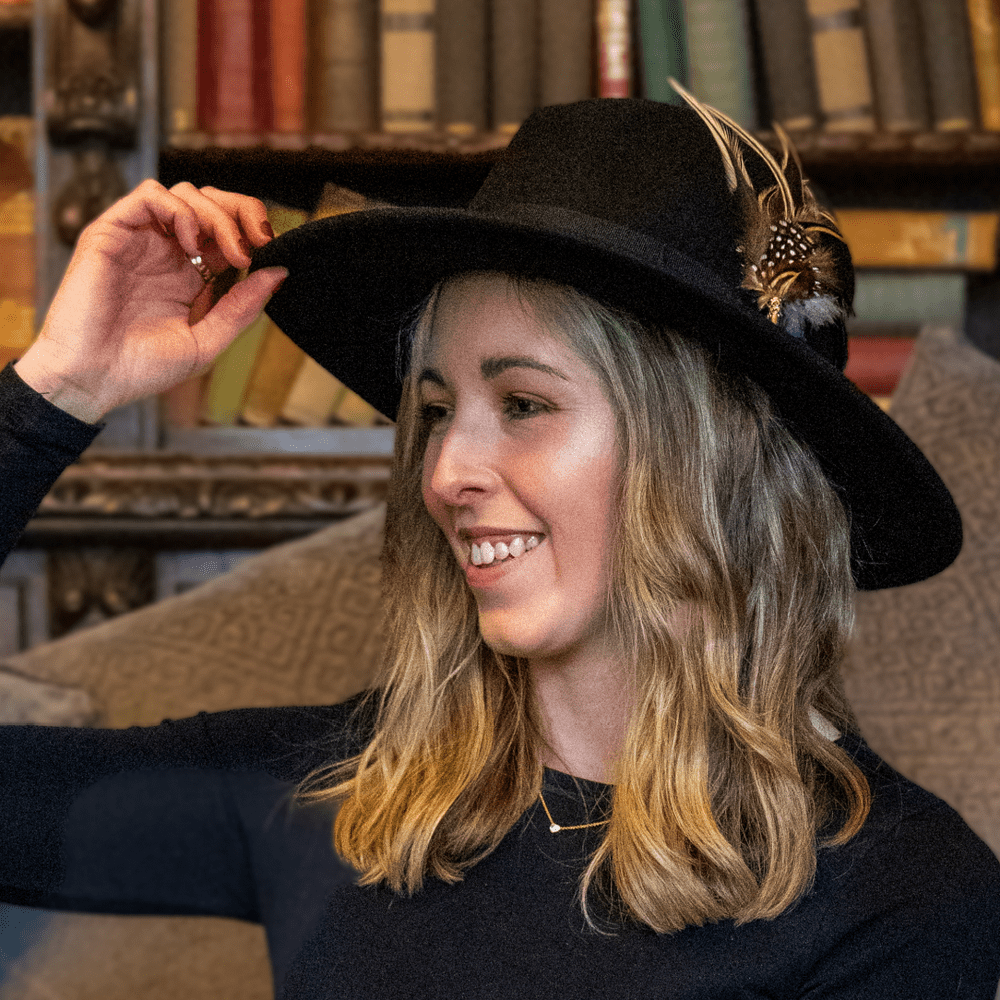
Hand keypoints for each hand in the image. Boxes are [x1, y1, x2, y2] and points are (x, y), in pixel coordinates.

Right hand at [14, 180, 287, 422]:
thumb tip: (279, 273)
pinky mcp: (112, 232)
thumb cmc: (141, 368)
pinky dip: (180, 209)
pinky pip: (149, 195)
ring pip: (186, 193)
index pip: (229, 233)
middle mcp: (166, 252)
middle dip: (243, 213)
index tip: (274, 251)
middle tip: (261, 241)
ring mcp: (140, 240)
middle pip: (212, 203)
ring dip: (218, 214)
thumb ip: (242, 308)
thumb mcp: (207, 341)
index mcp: (190, 275)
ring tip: (230, 251)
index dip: (255, 233)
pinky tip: (192, 243)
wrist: (91, 379)